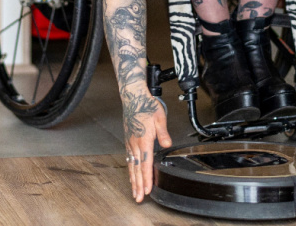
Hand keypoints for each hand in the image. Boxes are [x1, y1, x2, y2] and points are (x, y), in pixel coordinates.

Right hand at [121, 87, 171, 202]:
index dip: (146, 178)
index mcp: (143, 139)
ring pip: (131, 166)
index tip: (147, 190)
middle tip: (138, 198)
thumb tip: (167, 144)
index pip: (145, 163)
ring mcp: (130, 143)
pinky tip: (131, 176)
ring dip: (133, 181)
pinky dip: (130, 171)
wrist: (133, 98)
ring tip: (134, 193)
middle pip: (137, 169)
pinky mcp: (128, 141)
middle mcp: (135, 144)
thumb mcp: (159, 117)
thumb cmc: (146, 106)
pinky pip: (129, 160)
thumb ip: (163, 133)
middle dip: (138, 185)